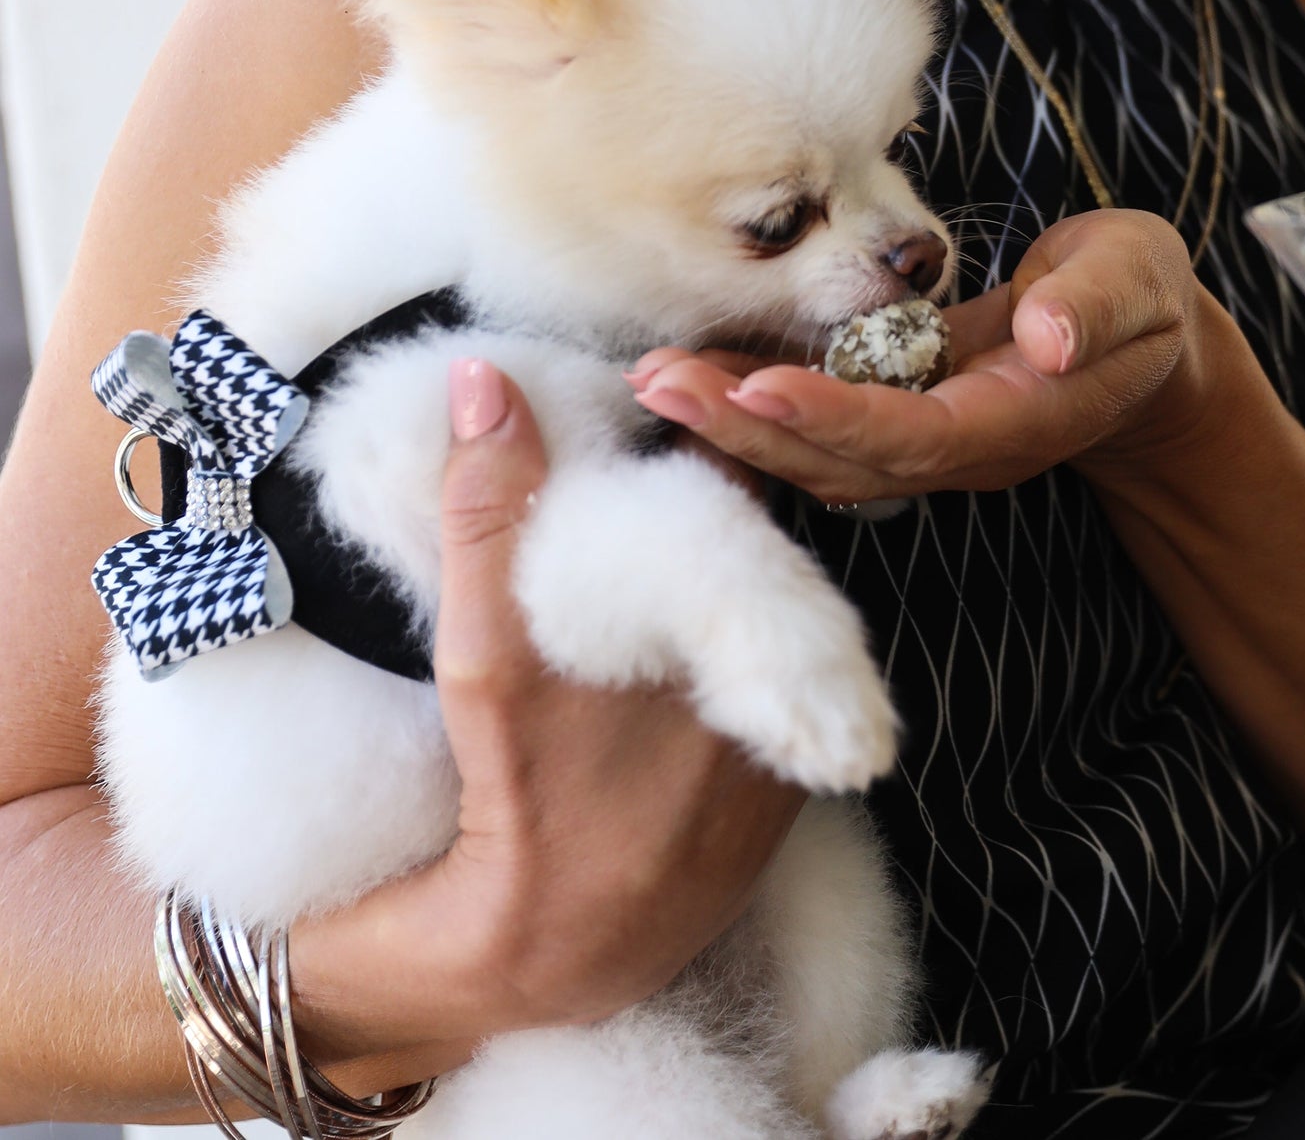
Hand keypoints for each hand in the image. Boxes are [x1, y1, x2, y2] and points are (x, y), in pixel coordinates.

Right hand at [292, 359, 803, 1071]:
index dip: (699, 433)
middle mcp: (787, 672)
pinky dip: (745, 656)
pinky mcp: (798, 786)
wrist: (559, 942)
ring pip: (778, 615)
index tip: (655, 408)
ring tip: (662, 556)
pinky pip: (785, 687)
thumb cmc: (516, 786)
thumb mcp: (488, 645)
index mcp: (729, 617)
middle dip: (711, 506)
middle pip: (762, 548)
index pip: (736, 484)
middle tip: (649, 483)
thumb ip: (491, 508)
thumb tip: (485, 380)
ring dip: (731, 578)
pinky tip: (686, 655)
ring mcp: (800, 730)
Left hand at [627, 210, 1227, 502]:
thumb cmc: (1137, 301)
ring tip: (656, 379)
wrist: (1133, 343)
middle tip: (660, 383)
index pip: (913, 436)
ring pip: (817, 452)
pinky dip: (756, 401)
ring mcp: (921, 438)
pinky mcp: (897, 413)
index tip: (757, 387)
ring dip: (733, 421)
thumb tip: (1051, 336)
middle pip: (841, 460)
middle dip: (747, 428)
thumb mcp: (1140, 285)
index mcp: (1013, 422)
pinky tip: (700, 372)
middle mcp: (955, 448)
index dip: (836, 418)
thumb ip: (1100, 309)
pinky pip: (817, 422)